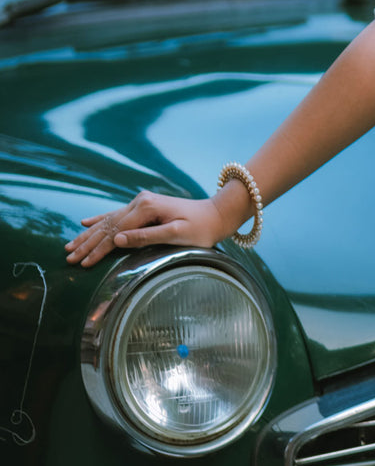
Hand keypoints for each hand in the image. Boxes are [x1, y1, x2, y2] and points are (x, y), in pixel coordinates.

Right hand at [65, 191, 227, 268]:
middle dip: (87, 243)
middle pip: (107, 226)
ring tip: (69, 245)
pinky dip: (99, 220)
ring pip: (108, 221)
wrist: (215, 214)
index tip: (82, 263)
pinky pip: (116, 214)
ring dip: (88, 234)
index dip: (97, 250)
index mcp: (147, 208)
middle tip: (68, 257)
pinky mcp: (144, 206)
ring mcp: (141, 202)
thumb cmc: (200, 229)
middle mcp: (141, 202)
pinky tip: (85, 222)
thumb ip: (146, 237)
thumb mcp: (176, 235)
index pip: (115, 233)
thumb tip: (117, 240)